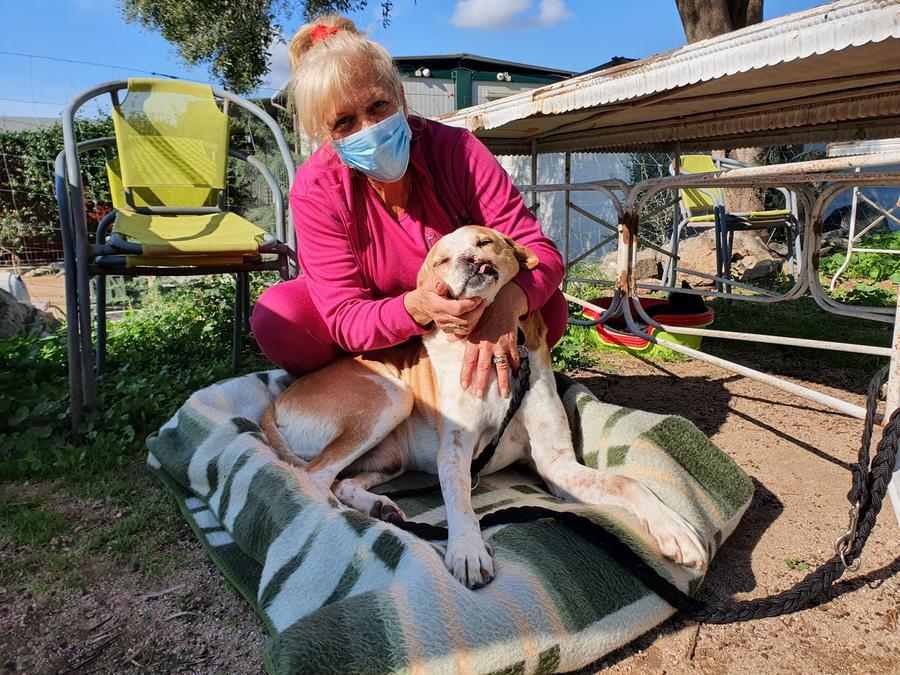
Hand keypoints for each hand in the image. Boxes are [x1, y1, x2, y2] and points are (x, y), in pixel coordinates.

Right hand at [404, 276, 483, 333]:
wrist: (422, 304)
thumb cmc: (429, 291)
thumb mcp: (430, 283)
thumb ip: (436, 284)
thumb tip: (442, 286)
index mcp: (437, 306)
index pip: (458, 309)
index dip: (471, 304)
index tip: (478, 297)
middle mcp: (441, 318)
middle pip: (465, 320)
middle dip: (477, 311)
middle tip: (482, 301)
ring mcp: (444, 326)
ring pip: (466, 328)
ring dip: (476, 318)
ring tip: (480, 307)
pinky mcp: (448, 330)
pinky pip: (464, 331)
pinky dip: (472, 324)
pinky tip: (475, 314)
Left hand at [458, 283, 527, 398]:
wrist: (503, 304)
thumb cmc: (485, 315)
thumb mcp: (471, 323)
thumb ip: (460, 333)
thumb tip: (449, 340)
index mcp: (474, 341)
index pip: (468, 361)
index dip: (466, 374)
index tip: (464, 386)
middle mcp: (486, 344)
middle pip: (483, 367)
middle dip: (481, 382)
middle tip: (479, 395)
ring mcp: (500, 344)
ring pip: (501, 366)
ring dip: (503, 381)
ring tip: (504, 394)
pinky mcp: (512, 342)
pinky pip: (514, 358)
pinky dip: (515, 368)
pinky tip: (515, 377)